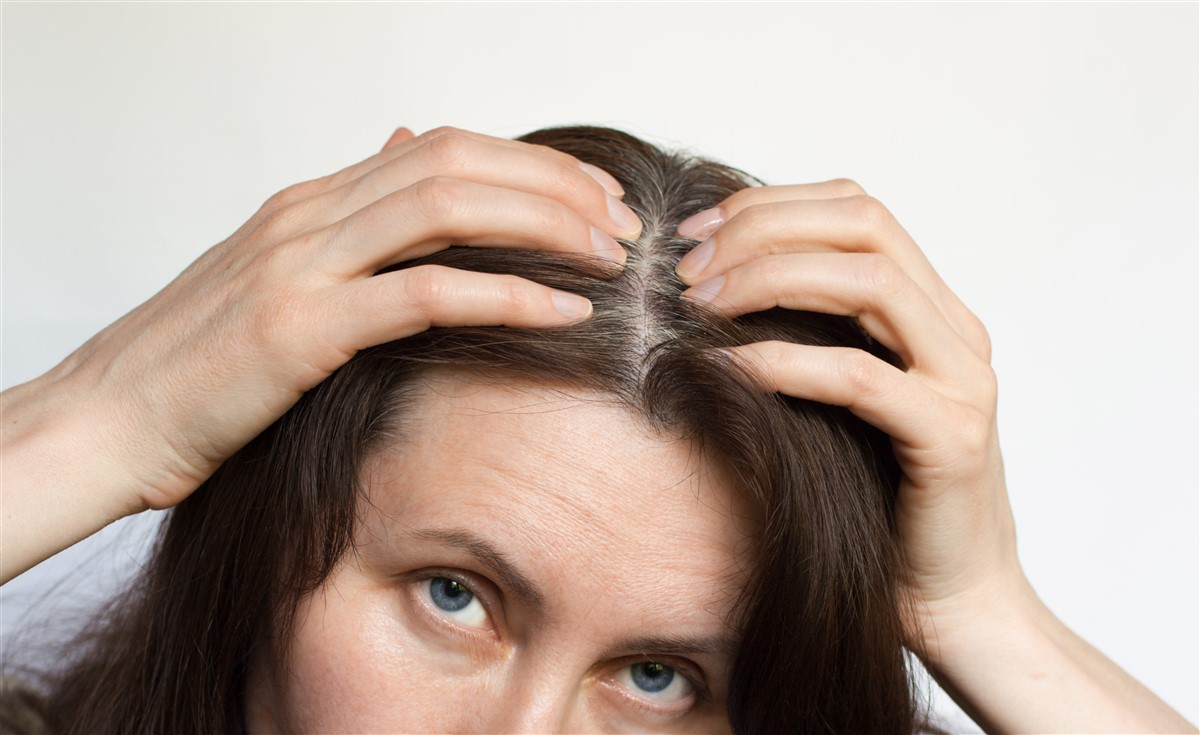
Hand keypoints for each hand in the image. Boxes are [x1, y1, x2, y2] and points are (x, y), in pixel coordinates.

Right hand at [12, 125, 641, 519]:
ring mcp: (302, 264)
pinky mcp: (301, 327)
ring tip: (609, 257)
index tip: (593, 197)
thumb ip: (347, 222)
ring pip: (448, 208)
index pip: (442, 147)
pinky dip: (505, 297)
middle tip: (622, 223)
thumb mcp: (275, 276)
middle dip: (555, 184)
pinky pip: (425, 294)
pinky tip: (562, 313)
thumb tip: (403, 152)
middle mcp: (310, 214)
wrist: (106, 420)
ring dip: (543, 225)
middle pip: (458, 162)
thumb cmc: (197, 365)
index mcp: (310, 202)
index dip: (529, 164)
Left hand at [672, 180, 1020, 653]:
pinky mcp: (950, 438)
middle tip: (686, 267)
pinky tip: (727, 369)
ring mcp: (962, 381)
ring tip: (698, 305)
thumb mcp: (836, 400)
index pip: (857, 209)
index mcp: (934, 310)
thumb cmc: (879, 500)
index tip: (695, 231)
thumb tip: (706, 287)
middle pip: (865, 223)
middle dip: (764, 229)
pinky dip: (784, 361)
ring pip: (871, 282)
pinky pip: (859, 377)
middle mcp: (958, 331)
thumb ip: (807, 338)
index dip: (771, 205)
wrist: (954, 600)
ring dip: (771, 279)